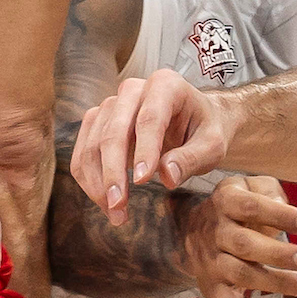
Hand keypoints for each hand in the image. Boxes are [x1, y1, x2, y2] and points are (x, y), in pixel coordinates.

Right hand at [72, 69, 235, 221]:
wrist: (195, 120)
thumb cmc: (206, 130)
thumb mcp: (213, 145)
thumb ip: (192, 159)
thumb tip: (167, 177)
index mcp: (166, 84)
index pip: (150, 118)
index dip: (144, 150)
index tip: (142, 181)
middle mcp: (133, 89)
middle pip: (114, 131)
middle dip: (113, 172)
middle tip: (119, 206)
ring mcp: (112, 104)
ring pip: (93, 143)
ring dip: (98, 182)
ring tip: (116, 213)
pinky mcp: (98, 122)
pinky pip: (84, 151)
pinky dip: (90, 179)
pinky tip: (106, 203)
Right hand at [183, 177, 296, 297]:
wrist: (193, 229)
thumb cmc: (238, 207)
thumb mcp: (250, 186)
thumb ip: (270, 192)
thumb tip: (288, 213)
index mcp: (225, 202)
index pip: (250, 207)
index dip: (279, 216)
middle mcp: (214, 233)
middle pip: (244, 245)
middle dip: (278, 254)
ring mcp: (211, 263)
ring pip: (241, 276)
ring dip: (277, 282)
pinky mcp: (212, 289)